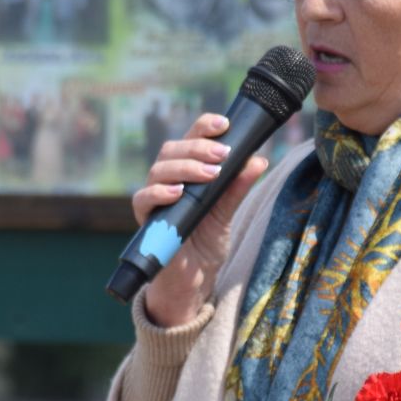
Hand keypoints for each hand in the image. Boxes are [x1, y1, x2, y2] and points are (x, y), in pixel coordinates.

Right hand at [135, 112, 269, 326]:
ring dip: (185, 167)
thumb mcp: (227, 211)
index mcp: (186, 170)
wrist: (194, 277)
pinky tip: (178, 192)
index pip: (190, 139)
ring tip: (210, 174)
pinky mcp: (145, 220)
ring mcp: (154, 198)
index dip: (203, 126)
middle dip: (198, 147)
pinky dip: (158, 192)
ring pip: (158, 169)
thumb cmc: (207, 240)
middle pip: (172, 149)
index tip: (225, 123)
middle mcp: (167, 179)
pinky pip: (142, 199)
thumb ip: (238, 186)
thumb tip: (258, 159)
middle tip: (223, 154)